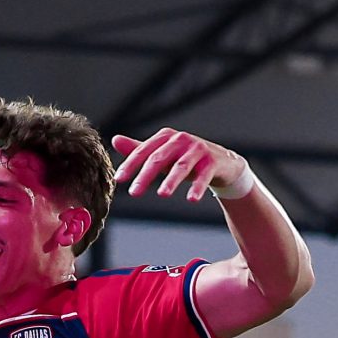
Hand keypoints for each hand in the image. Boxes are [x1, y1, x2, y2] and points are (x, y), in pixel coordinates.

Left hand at [112, 129, 248, 201]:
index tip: (118, 180)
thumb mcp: (163, 155)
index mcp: (165, 137)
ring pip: (181, 166)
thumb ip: (140, 150)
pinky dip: (197, 187)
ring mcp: (197, 149)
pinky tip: (192, 199)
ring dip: (171, 181)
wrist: (221, 162)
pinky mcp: (212, 161)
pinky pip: (204, 176)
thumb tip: (115, 140)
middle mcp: (180, 139)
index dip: (130, 165)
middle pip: (159, 158)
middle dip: (145, 176)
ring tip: (162, 194)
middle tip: (134, 192)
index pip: (143, 151)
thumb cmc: (187, 159)